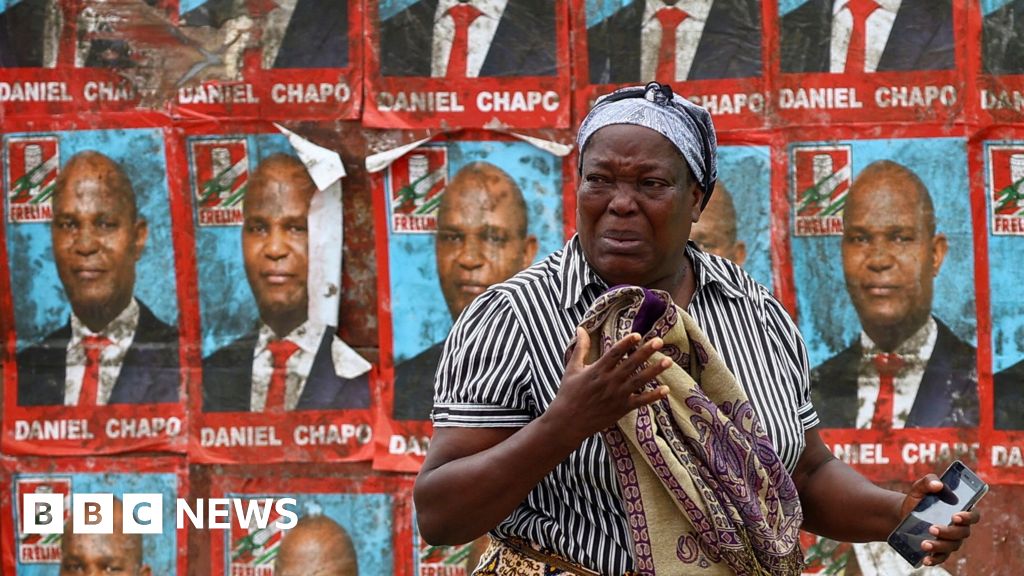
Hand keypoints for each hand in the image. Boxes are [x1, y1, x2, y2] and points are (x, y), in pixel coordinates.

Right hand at [546, 328, 670, 445]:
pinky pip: (641, 401)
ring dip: (654, 370)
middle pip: (630, 364)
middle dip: (646, 352)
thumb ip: (580, 348)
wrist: (568, 422)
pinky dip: (653, 396)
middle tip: (659, 341)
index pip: (614, 353)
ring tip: (668, 361)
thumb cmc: (569, 393)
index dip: (626, 343)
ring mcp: (617, 395)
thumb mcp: (572, 368)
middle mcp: (609, 381)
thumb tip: (581, 328)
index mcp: (597, 370)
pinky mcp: (622, 408)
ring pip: (639, 381)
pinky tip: (666, 389)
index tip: (638, 335)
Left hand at [899, 474, 980, 565]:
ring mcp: (950, 540)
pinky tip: (925, 559)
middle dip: (948, 532)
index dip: (968, 517)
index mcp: (960, 510)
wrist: (902, 513)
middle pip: (962, 533)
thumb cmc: (918, 499)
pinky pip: (941, 557)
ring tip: (924, 543)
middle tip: (931, 528)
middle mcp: (959, 527)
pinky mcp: (940, 550)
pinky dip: (934, 559)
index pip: (973, 515)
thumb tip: (938, 484)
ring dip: (939, 546)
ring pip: (952, 546)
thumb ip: (929, 481)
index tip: (955, 516)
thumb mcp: (920, 487)